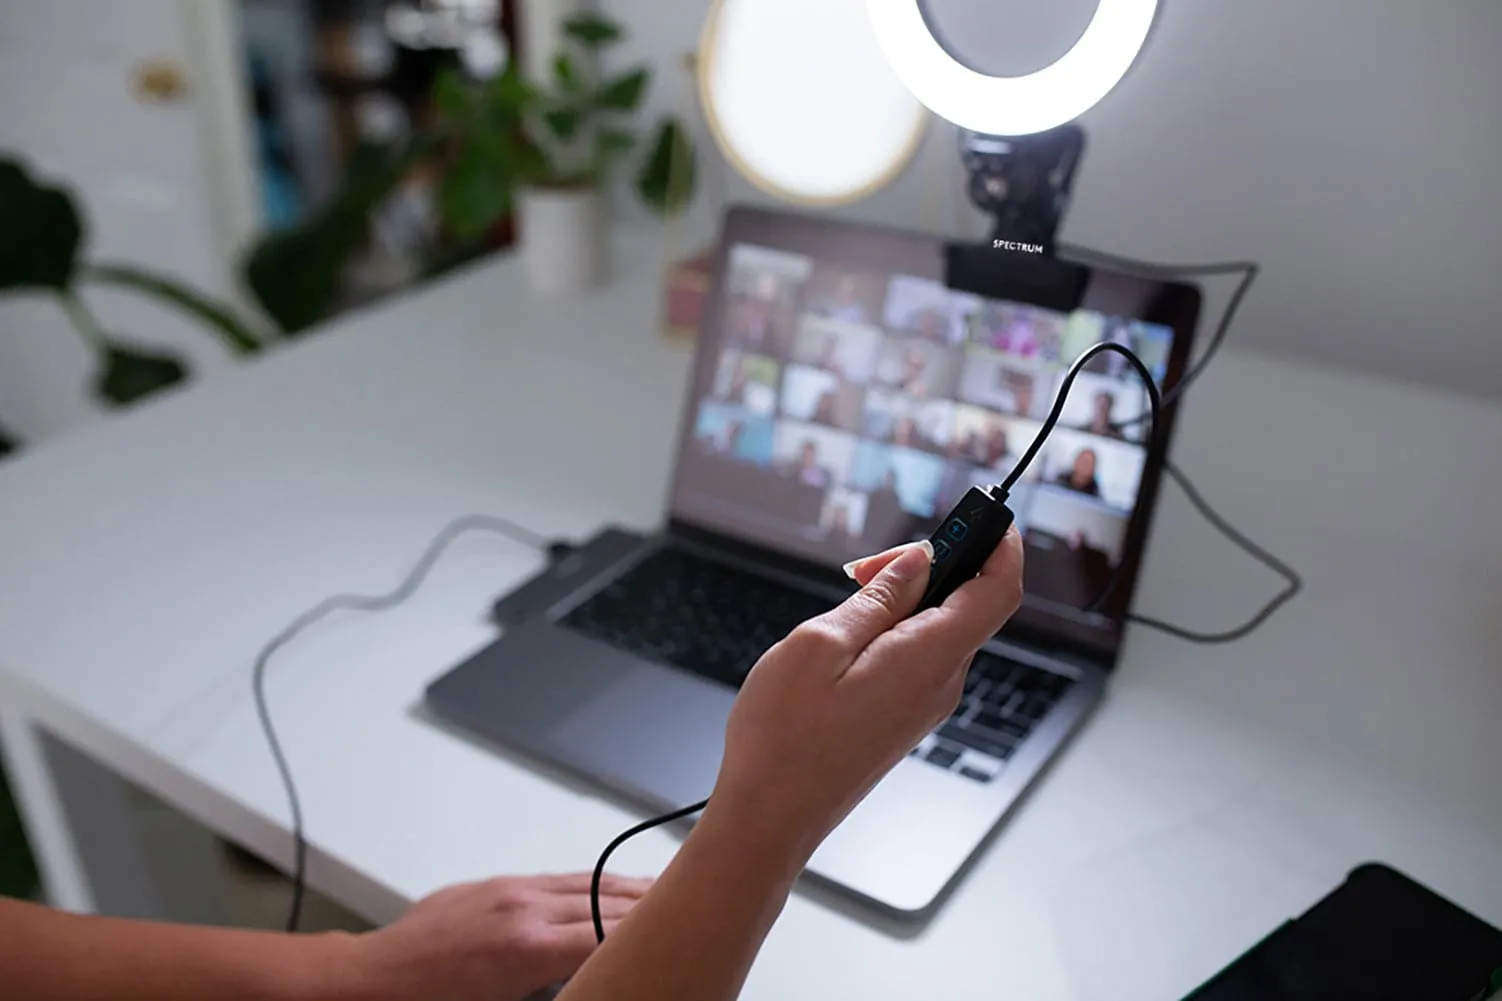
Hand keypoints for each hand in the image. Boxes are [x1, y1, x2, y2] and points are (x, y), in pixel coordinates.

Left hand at [349, 872, 652, 1000]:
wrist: (371, 980)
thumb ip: (557, 982)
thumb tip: (593, 974)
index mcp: (529, 948)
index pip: (611, 931)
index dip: (650, 927)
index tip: (682, 925)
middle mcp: (524, 909)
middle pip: (606, 898)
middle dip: (651, 899)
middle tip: (690, 900)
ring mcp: (508, 890)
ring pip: (584, 880)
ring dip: (625, 884)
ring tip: (661, 888)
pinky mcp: (493, 884)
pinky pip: (554, 878)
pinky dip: (587, 881)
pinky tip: (604, 887)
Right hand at [708, 533, 1023, 857]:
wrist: (770, 817)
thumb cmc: (784, 738)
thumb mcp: (820, 644)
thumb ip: (877, 598)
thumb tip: (920, 563)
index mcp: (928, 657)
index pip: (999, 589)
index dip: (1000, 543)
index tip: (982, 512)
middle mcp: (942, 682)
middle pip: (966, 601)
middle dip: (927, 565)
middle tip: (863, 566)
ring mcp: (926, 703)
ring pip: (938, 626)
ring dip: (902, 597)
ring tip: (846, 597)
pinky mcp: (905, 716)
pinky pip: (918, 654)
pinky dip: (893, 628)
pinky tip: (847, 636)